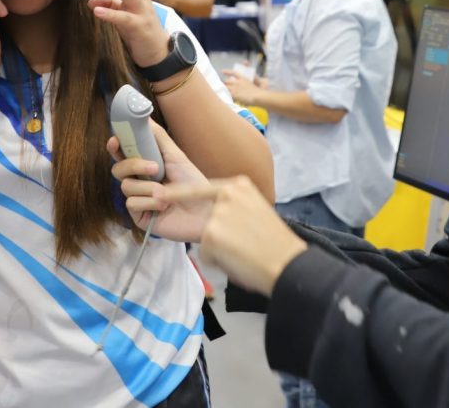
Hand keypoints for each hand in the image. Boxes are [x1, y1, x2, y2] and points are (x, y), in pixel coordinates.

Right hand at [108, 121, 208, 241]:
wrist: (204, 210)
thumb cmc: (193, 183)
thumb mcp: (176, 155)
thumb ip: (158, 137)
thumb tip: (144, 116)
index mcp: (145, 166)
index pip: (123, 154)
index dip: (115, 146)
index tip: (115, 141)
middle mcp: (139, 182)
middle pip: (118, 169)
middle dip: (133, 165)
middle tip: (154, 168)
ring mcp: (138, 199)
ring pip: (126, 186)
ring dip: (148, 188)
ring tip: (166, 193)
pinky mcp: (139, 216)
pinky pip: (132, 203)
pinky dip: (149, 203)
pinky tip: (163, 206)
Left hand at [162, 176, 307, 295]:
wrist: (287, 262)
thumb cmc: (274, 242)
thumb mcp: (255, 209)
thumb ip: (233, 206)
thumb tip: (213, 215)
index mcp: (239, 185)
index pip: (201, 187)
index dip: (181, 194)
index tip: (161, 194)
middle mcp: (226, 195)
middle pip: (200, 213)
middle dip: (211, 231)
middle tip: (235, 243)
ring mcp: (217, 213)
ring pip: (204, 235)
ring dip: (218, 248)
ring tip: (243, 253)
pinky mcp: (210, 234)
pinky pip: (205, 252)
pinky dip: (217, 260)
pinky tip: (238, 260)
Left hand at [222, 72, 261, 105]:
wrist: (258, 96)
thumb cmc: (259, 91)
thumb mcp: (254, 84)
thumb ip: (247, 84)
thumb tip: (247, 83)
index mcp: (243, 78)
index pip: (233, 73)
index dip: (227, 72)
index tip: (222, 71)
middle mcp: (237, 82)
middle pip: (227, 81)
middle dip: (225, 84)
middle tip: (224, 87)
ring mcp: (235, 88)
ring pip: (225, 88)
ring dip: (224, 90)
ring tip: (224, 94)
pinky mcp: (234, 95)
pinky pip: (227, 95)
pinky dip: (227, 97)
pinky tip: (228, 100)